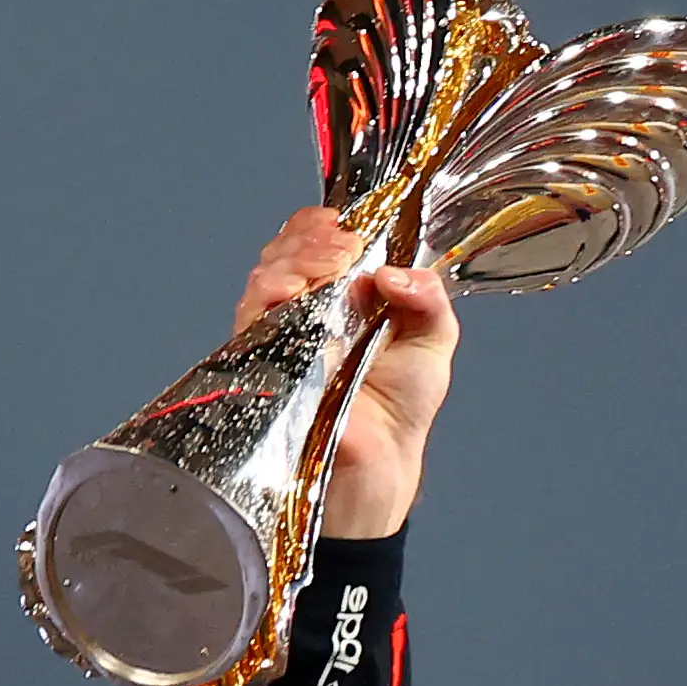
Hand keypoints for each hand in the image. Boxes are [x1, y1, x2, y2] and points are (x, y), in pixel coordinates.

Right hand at [233, 204, 459, 538]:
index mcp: (346, 291)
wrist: (381, 461)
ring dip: (294, 261)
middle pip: (288, 247)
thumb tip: (393, 273)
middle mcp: (309, 305)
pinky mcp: (263, 359)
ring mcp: (283, 331)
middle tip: (343, 249)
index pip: (320, 237)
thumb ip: (428, 296)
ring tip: (326, 270)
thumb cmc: (402, 404)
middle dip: (313, 238)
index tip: (351, 228)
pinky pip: (251, 315)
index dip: (327, 224)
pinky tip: (291, 294)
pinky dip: (268, 296)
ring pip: (267, 273)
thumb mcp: (435, 338)